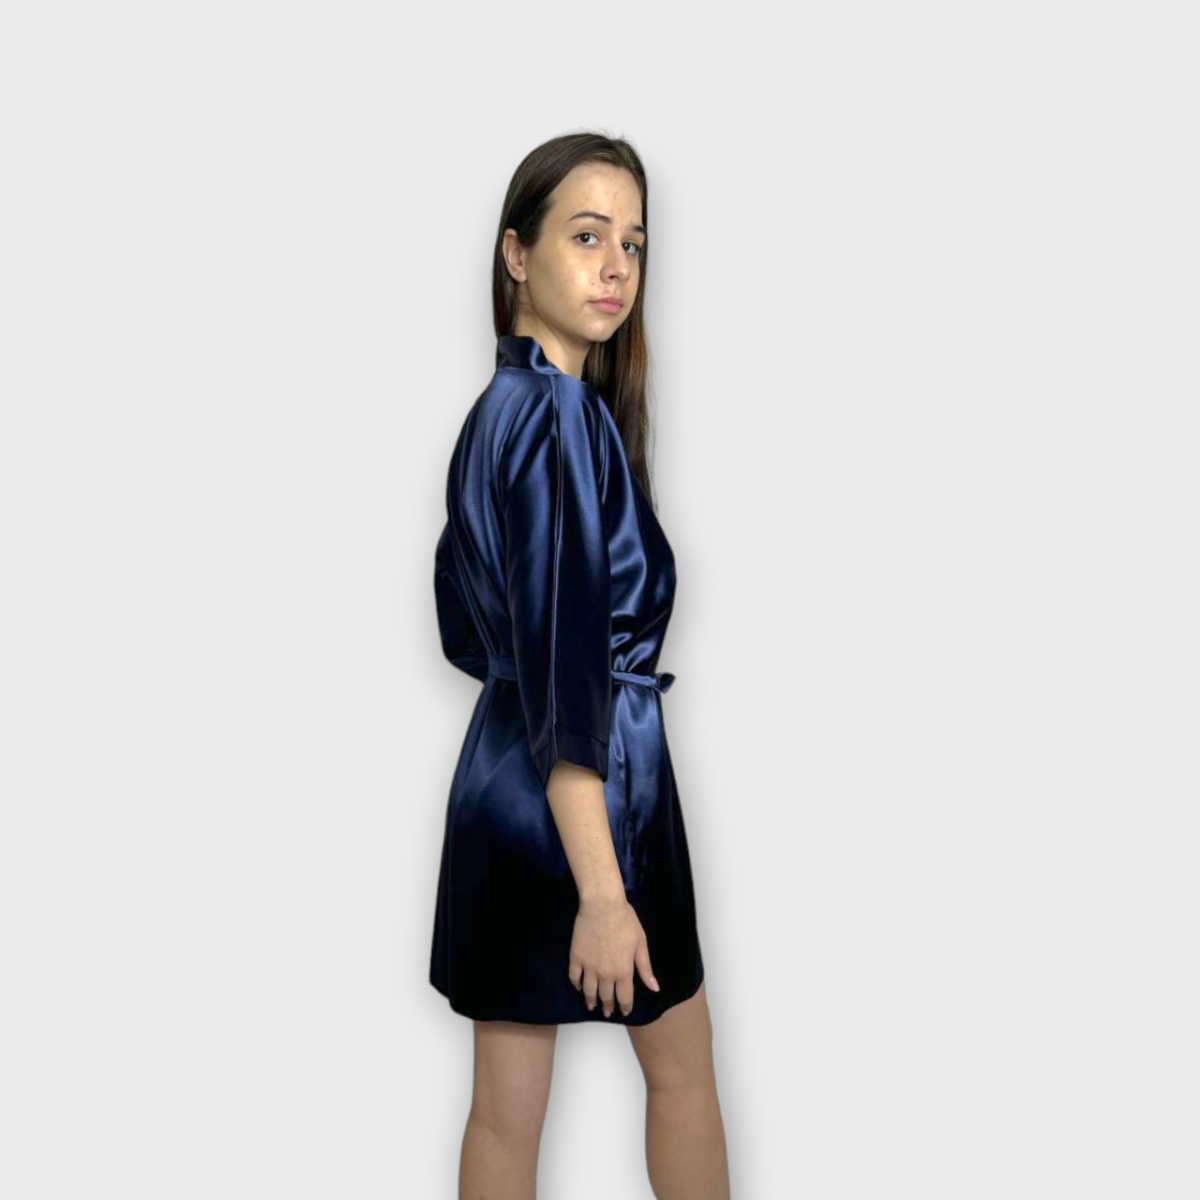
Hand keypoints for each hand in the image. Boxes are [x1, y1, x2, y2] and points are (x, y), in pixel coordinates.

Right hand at [568, 894, 659, 1016]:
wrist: (602, 906)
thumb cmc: (625, 921)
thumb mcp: (640, 944)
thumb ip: (645, 968)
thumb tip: (654, 989)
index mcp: (623, 971)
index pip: (624, 997)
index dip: (625, 1006)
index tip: (625, 1012)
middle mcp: (605, 974)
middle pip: (606, 996)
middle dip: (608, 1006)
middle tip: (607, 1013)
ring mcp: (589, 967)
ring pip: (589, 990)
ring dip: (590, 1000)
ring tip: (591, 1006)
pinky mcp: (576, 957)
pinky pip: (574, 977)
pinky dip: (576, 984)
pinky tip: (578, 987)